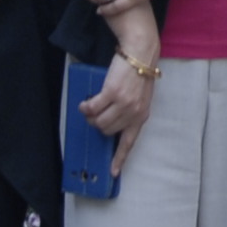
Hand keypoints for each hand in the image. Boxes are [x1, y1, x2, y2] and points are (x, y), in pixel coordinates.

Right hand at [80, 16, 158, 168]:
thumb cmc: (139, 74)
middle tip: (95, 113)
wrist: (140, 53)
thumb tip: (111, 123)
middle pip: (107, 131)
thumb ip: (130, 111)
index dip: (119, 158)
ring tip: (89, 107)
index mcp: (141, 117)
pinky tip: (84, 103)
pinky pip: (92, 108)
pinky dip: (85, 107)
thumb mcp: (141, 98)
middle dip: (97, 124)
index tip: (113, 172)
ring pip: (98, 121)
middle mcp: (133, 113)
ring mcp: (123, 104)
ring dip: (90, 115)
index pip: (129, 143)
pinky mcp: (112, 93)